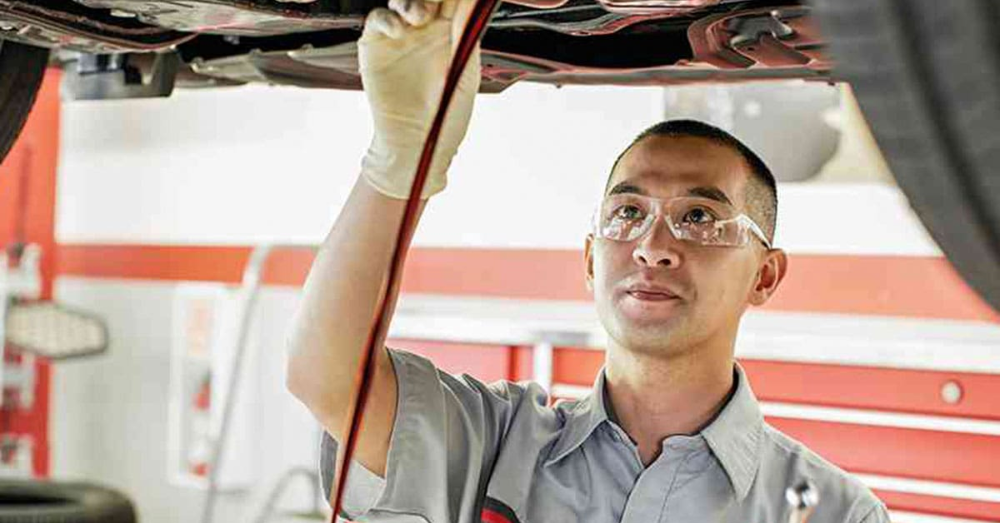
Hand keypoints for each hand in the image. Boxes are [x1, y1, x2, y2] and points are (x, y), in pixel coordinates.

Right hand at [359, 0, 480, 198]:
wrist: (417, 145)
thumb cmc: (447, 116)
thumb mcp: (465, 73)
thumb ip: (466, 34)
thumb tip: (472, 1)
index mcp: (452, 33)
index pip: (454, 0)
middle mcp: (425, 30)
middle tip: (437, 2)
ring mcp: (400, 36)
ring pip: (402, 1)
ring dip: (410, 1)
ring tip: (420, 16)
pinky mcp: (375, 46)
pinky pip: (377, 19)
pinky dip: (386, 19)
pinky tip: (399, 31)